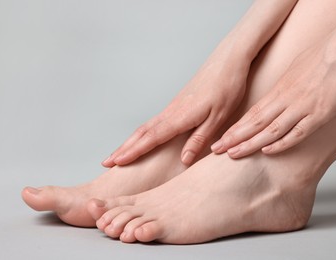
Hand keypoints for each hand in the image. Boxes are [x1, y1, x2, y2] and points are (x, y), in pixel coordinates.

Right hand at [102, 49, 249, 166]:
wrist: (228, 60)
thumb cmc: (227, 87)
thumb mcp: (219, 117)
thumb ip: (200, 139)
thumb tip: (183, 159)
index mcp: (181, 116)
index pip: (152, 138)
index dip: (134, 151)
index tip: (117, 162)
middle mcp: (172, 111)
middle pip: (142, 132)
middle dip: (124, 148)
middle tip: (107, 162)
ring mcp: (173, 106)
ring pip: (146, 126)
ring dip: (130, 141)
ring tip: (119, 153)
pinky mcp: (178, 103)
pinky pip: (155, 121)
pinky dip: (143, 133)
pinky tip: (142, 138)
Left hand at [211, 39, 335, 157]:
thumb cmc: (324, 54)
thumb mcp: (296, 67)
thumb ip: (285, 85)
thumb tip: (277, 93)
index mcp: (279, 89)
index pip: (252, 113)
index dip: (235, 128)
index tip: (222, 138)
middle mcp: (286, 100)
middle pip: (254, 123)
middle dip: (234, 138)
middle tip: (217, 149)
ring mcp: (301, 108)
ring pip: (270, 130)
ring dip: (251, 144)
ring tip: (233, 154)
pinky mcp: (320, 114)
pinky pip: (297, 132)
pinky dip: (282, 143)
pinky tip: (268, 152)